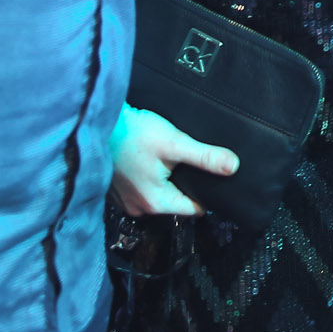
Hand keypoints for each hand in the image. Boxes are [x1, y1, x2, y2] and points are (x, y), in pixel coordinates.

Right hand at [110, 104, 237, 216]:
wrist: (100, 123)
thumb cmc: (132, 133)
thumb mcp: (175, 143)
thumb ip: (205, 157)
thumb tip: (232, 167)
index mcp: (156, 202)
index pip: (194, 208)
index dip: (207, 193)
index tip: (213, 180)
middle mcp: (139, 207)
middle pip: (176, 201)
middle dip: (185, 184)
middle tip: (190, 162)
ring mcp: (125, 200)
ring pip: (159, 193)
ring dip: (166, 179)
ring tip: (169, 159)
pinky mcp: (117, 189)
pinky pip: (142, 188)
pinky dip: (149, 176)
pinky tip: (149, 160)